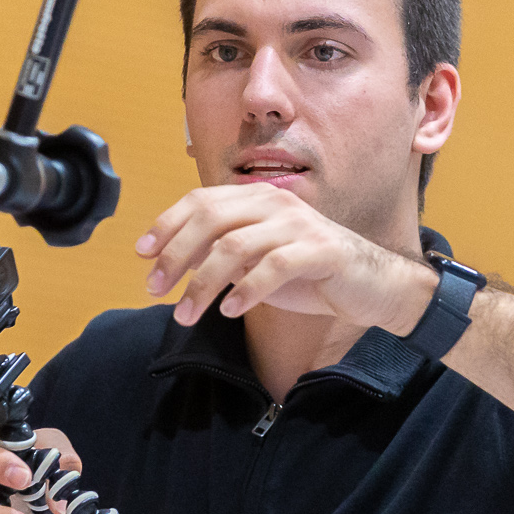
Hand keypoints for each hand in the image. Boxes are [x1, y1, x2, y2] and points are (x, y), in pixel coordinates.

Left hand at [135, 184, 435, 332]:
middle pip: (210, 220)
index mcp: (256, 199)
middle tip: (156, 288)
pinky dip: (246, 290)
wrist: (370, 285)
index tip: (142, 254)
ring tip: (186, 314)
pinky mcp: (321, 250)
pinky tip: (230, 311)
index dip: (167, 225)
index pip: (200, 201)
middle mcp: (275, 203)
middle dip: (176, 256)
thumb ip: (220, 254)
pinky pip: (274, 267)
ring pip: (235, 247)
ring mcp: (299, 225)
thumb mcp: (256, 260)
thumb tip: (169, 262)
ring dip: (203, 284)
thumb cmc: (309, 272)